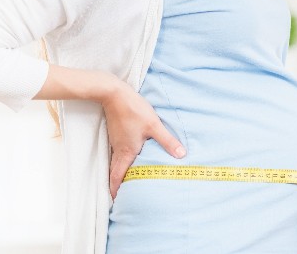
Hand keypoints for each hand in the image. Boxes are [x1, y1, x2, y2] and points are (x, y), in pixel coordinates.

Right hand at [102, 80, 185, 198]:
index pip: (118, 177)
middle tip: (123, 195)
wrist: (114, 94)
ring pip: (116, 163)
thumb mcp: (154, 125)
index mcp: (127, 152)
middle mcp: (119, 150)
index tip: (117, 202)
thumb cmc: (134, 110)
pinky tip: (131, 158)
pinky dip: (122, 160)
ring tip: (128, 180)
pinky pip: (118, 152)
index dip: (116, 191)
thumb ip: (167, 141)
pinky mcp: (117, 134)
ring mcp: (116, 142)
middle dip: (118, 185)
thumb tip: (181, 155)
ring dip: (121, 173)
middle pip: (115, 173)